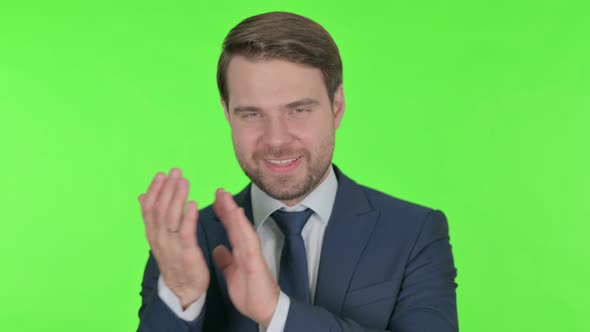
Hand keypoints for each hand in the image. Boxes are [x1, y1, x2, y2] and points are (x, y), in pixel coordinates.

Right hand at [138, 168, 209, 307]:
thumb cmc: (175, 260)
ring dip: (177, 197)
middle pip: (159, 210)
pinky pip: (185, 232)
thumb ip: (153, 217)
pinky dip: (188, 217)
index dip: (154, 190)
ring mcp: (171, 246)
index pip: (148, 208)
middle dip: (166, 189)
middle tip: (174, 172)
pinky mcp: (186, 253)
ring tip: (183, 181)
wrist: (183, 290)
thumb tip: (142, 195)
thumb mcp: (160, 238)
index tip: (161, 174)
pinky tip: (193, 203)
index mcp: (152, 234)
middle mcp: (158, 238)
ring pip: (170, 218)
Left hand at [212, 188, 279, 326]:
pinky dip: (242, 225)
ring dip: (233, 210)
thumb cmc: (251, 293)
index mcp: (240, 251)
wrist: (264, 310)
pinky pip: (248, 239)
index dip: (222, 213)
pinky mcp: (255, 260)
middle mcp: (246, 248)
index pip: (230, 228)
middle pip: (235, 223)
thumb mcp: (232, 274)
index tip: (214, 199)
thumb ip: (226, 260)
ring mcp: (252, 252)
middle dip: (226, 206)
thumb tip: (218, 248)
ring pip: (241, 227)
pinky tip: (236, 213)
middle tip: (218, 189)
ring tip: (224, 195)